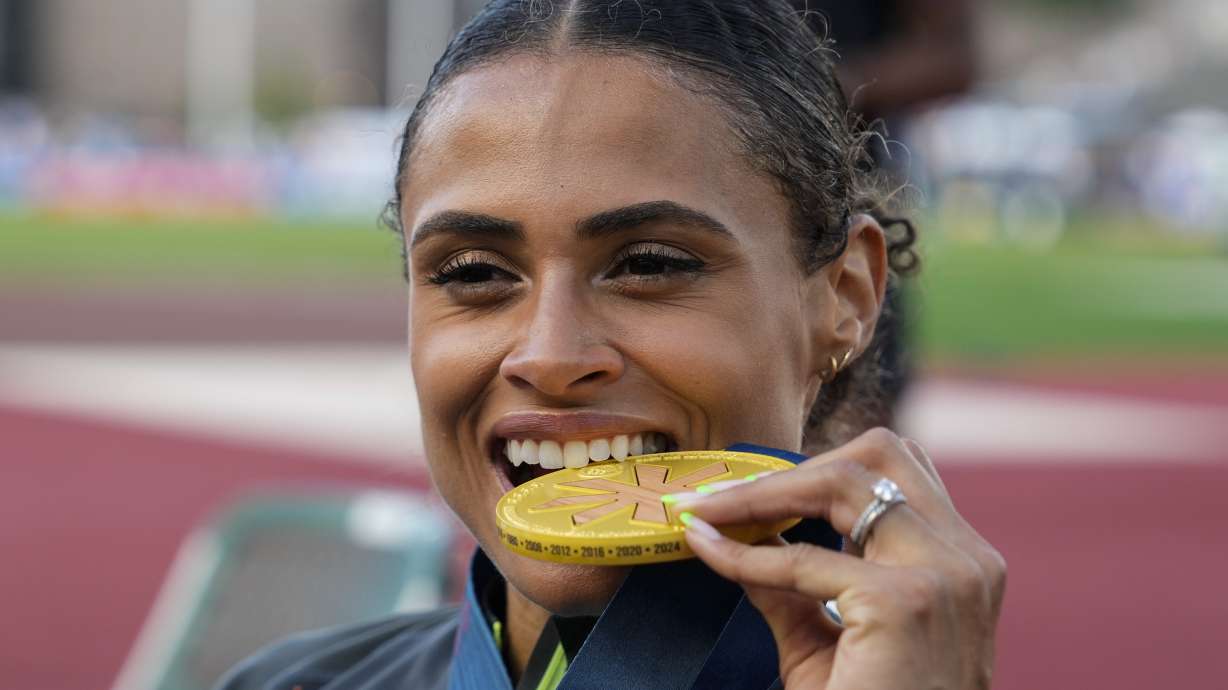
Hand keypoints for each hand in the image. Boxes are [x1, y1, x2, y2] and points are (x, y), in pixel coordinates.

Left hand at [674, 428, 1005, 688]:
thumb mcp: (826, 640)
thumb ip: (790, 582)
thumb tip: (735, 532)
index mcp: (962, 561)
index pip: (896, 474)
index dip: (816, 471)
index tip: (746, 492)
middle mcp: (967, 558)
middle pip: (882, 451)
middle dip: (797, 464)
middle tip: (727, 496)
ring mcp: (943, 575)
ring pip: (843, 480)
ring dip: (764, 490)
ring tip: (710, 510)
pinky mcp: (904, 602)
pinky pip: (800, 559)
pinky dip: (743, 555)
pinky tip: (706, 550)